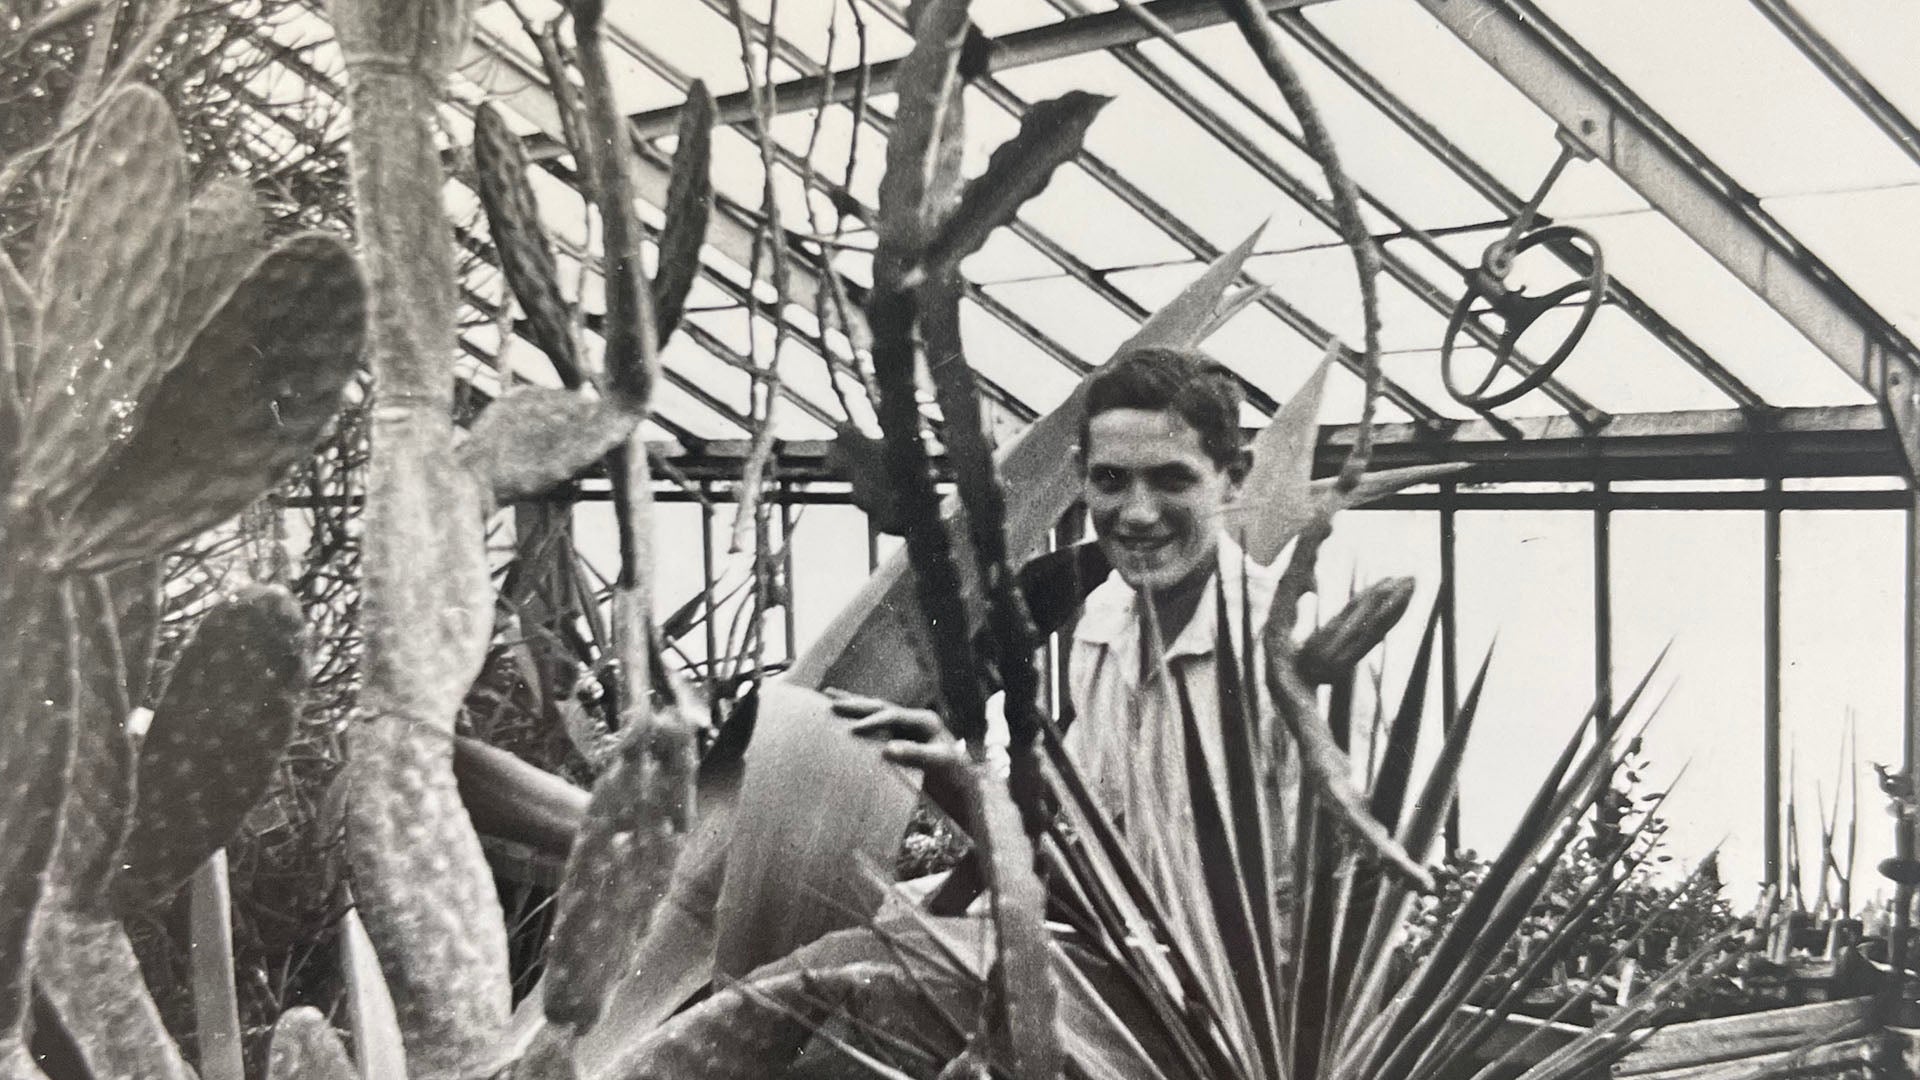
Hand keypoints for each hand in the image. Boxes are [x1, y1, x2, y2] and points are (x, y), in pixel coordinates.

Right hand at [826, 689, 967, 773]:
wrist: (961, 779)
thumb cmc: (952, 773)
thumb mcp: (939, 764)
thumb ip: (916, 755)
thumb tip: (888, 749)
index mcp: (924, 721)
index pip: (893, 716)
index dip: (873, 722)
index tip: (853, 729)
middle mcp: (914, 717)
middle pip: (880, 706)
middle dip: (856, 705)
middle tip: (831, 704)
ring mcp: (906, 723)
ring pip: (875, 708)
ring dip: (852, 702)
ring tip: (827, 694)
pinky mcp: (899, 732)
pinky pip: (875, 720)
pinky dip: (858, 714)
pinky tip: (843, 709)